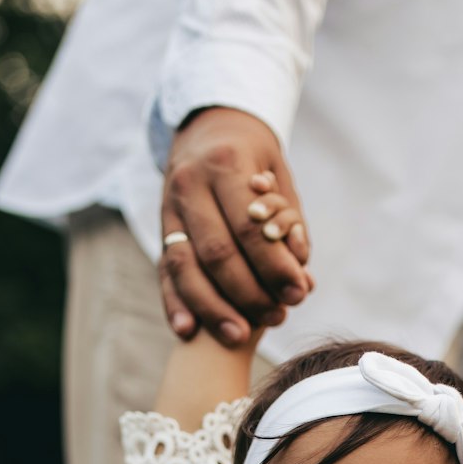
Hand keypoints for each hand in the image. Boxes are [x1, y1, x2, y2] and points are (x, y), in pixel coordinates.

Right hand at [160, 108, 313, 345]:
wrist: (208, 127)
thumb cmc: (256, 163)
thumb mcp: (281, 181)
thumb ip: (292, 228)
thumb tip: (302, 280)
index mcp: (225, 164)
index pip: (250, 227)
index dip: (275, 266)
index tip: (299, 293)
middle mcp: (191, 185)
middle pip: (217, 253)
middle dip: (249, 293)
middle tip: (279, 317)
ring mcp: (170, 208)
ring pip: (185, 266)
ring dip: (213, 308)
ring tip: (239, 336)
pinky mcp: (161, 229)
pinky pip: (163, 271)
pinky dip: (175, 303)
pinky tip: (187, 331)